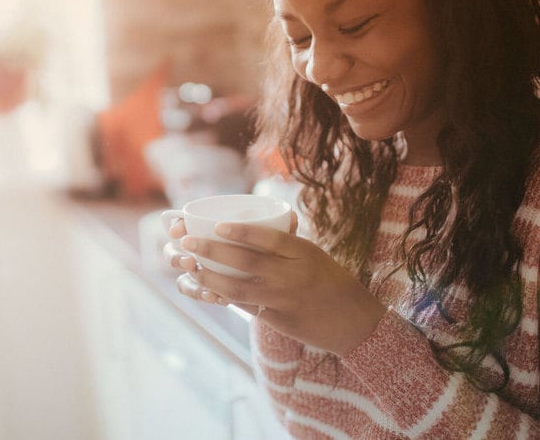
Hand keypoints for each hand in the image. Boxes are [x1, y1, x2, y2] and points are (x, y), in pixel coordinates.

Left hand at [165, 218, 384, 355]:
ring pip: (239, 288)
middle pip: (247, 261)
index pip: (269, 238)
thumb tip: (262, 218)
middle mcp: (293, 275)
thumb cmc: (331, 281)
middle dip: (212, 250)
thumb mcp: (314, 254)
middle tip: (186, 242)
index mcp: (303, 252)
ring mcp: (285, 299)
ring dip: (210, 278)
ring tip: (189, 267)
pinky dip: (224, 298)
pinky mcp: (279, 320)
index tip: (217, 225)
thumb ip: (287, 241)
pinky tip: (205, 290)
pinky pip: (245, 308)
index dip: (242, 231)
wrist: (353, 322)